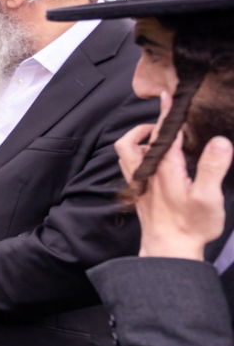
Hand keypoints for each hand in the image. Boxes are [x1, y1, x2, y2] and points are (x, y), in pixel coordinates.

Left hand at [115, 92, 231, 260]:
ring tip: (156, 136)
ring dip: (137, 140)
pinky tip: (152, 160)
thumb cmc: (191, 226)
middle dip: (149, 125)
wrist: (168, 250)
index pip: (165, 133)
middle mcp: (147, 173)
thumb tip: (219, 141)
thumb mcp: (209, 197)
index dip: (167, 113)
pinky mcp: (139, 193)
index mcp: (165, 168)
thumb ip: (213, 168)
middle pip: (136, 140)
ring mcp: (140, 183)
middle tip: (166, 119)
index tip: (168, 95)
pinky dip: (136, 154)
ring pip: (126, 153)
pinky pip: (129, 166)